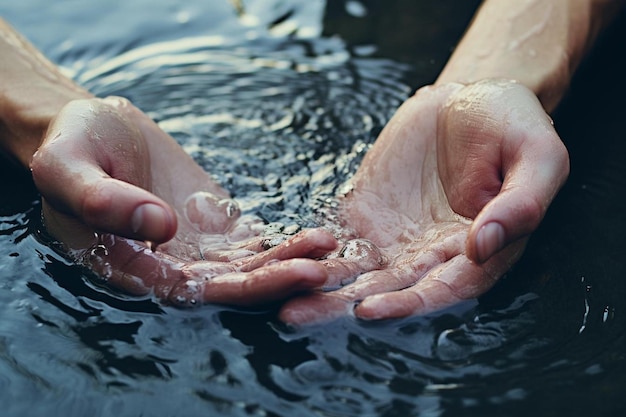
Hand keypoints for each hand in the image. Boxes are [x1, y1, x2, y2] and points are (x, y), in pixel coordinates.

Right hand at [30, 97, 337, 305]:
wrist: (96, 127)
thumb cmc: (72, 146)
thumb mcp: (67, 167)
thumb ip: (101, 200)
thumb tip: (158, 227)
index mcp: (128, 266)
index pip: (190, 291)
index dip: (241, 286)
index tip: (290, 272)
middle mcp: (167, 267)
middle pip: (228, 284)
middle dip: (277, 278)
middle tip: (323, 267)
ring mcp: (194, 249)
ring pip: (247, 265)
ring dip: (288, 260)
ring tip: (328, 244)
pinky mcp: (214, 226)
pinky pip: (252, 242)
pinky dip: (283, 242)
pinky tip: (317, 235)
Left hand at [280, 79, 568, 322]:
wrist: (470, 99)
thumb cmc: (513, 126)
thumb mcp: (537, 157)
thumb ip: (521, 204)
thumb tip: (484, 246)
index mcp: (475, 251)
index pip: (442, 289)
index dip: (409, 303)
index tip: (371, 310)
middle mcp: (430, 254)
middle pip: (387, 289)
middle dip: (343, 306)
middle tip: (298, 315)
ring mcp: (395, 236)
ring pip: (355, 272)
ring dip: (320, 288)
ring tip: (281, 300)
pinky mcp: (367, 213)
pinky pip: (338, 237)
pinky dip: (312, 250)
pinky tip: (284, 258)